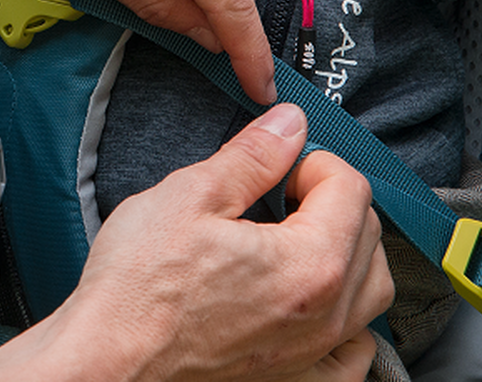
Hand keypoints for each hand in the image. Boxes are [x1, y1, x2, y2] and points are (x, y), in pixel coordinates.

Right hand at [0, 104, 391, 381]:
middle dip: (332, 201)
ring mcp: (316, 354)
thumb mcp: (189, 196)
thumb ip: (252, 157)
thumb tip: (289, 124)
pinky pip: (356, 351)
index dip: (313, 162)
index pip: (352, 190)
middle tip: (281, 192)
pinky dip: (349, 319)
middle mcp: (327, 315)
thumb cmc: (139, 287)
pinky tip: (313, 303)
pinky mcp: (299, 380)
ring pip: (371, 291)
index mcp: (309, 263)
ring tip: (297, 239)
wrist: (110, 359)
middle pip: (368, 237)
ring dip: (347, 253)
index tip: (278, 165)